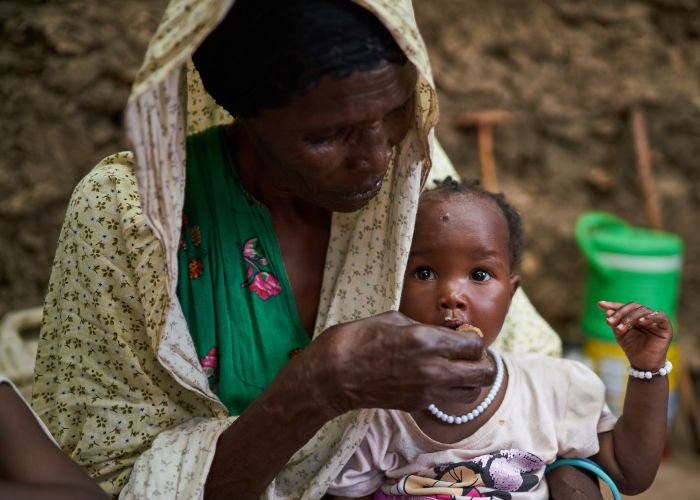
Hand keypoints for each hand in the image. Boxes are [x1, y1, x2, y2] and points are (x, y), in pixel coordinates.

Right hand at [294, 311, 493, 415]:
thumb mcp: (395, 319)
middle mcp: (434, 369)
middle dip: (482, 362)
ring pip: (471, 393)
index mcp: (429, 341)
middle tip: (470, 355)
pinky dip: (448, 389)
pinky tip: (433, 376)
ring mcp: (427, 390)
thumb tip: (445, 331)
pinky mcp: (417, 404)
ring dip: (471, 380)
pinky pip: (446, 399)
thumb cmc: (359, 338)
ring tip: (458, 369)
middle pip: (484, 373)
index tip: (464, 335)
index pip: (475, 345)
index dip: (473, 338)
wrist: (334, 374)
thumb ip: (426, 326)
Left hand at [597, 301, 672, 370]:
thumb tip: (608, 311)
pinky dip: (651, 317)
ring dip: (630, 318)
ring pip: (643, 311)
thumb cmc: (632, 348)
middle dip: (620, 314)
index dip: (613, 305)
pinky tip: (641, 322)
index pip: (624, 306)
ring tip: (620, 329)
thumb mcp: (620, 334)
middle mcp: (645, 315)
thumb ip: (615, 322)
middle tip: (609, 322)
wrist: (643, 364)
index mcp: (634, 315)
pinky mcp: (666, 327)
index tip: (600, 305)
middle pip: (633, 307)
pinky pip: (661, 316)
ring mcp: (656, 320)